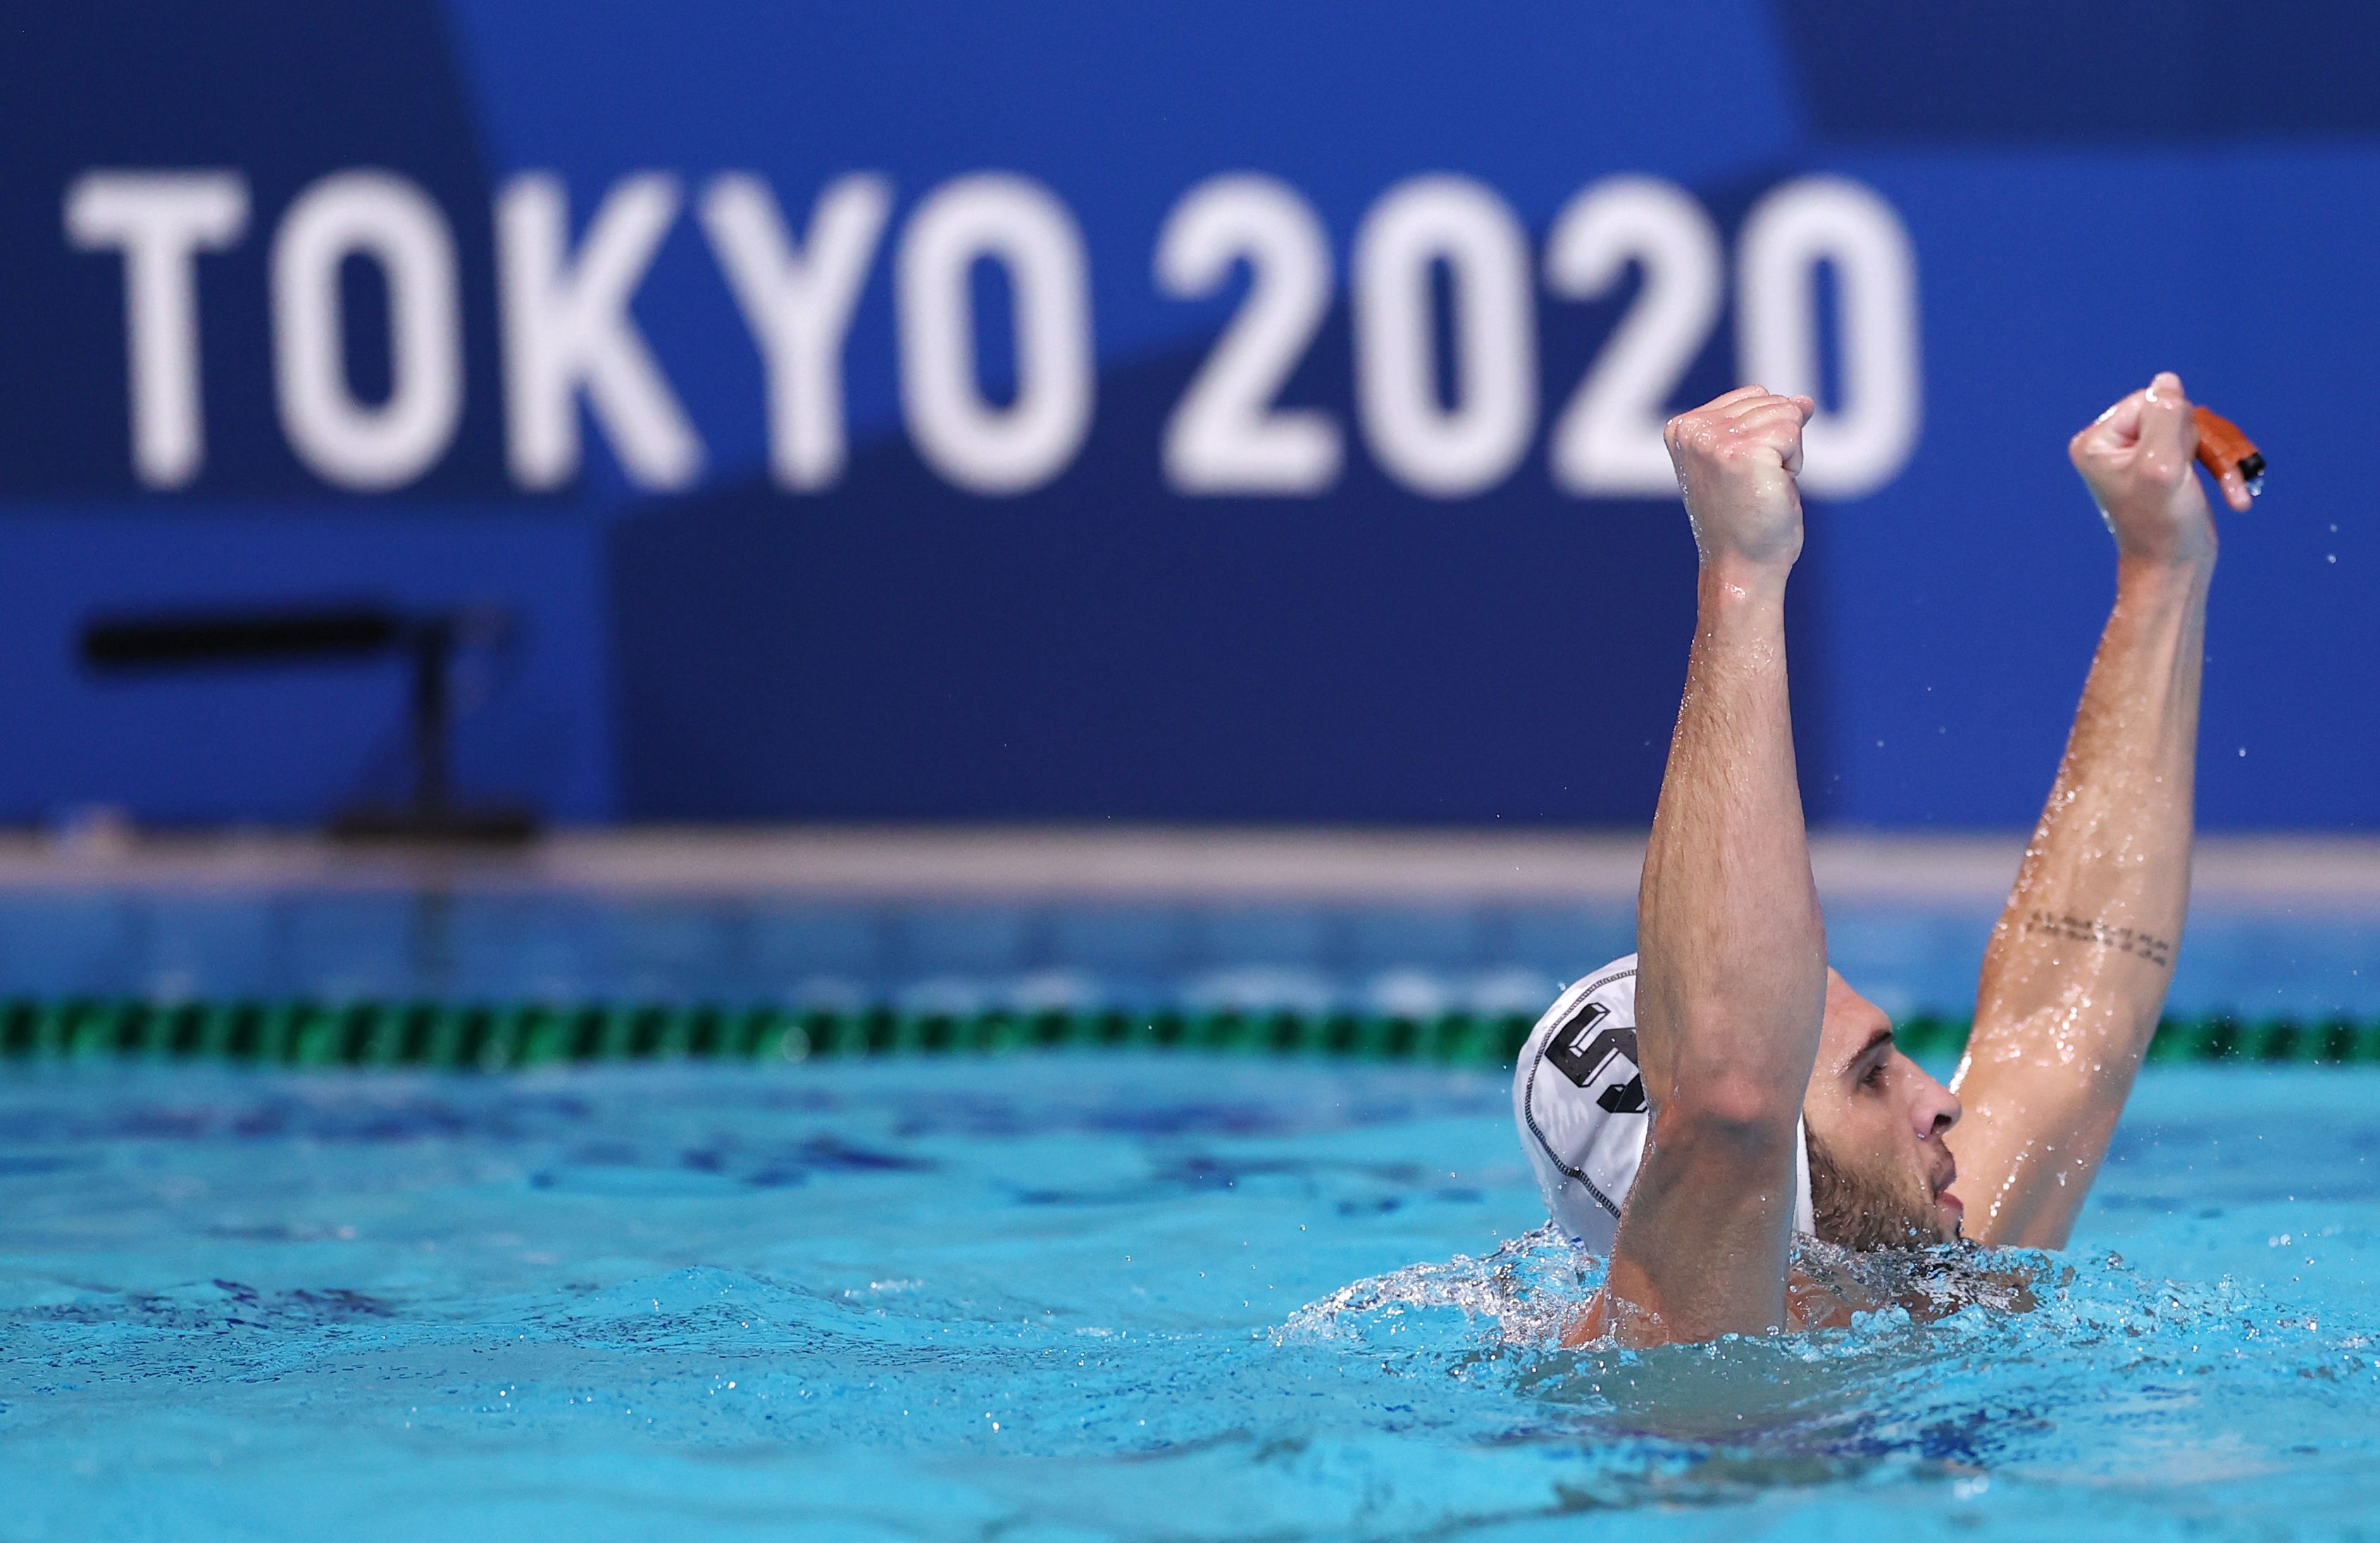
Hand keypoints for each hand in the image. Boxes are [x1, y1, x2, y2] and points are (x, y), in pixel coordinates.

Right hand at [1664, 387, 1817, 573]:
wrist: (1742, 566)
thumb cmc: (1745, 522)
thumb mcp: (1748, 460)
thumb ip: (1765, 423)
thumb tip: (1804, 401)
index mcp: (1682, 429)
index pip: (1753, 396)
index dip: (1765, 434)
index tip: (1743, 474)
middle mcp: (1693, 431)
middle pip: (1771, 400)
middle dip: (1778, 442)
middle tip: (1755, 485)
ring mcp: (1716, 440)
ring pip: (1785, 413)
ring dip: (1787, 453)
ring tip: (1762, 488)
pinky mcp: (1745, 452)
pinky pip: (1793, 431)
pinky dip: (1794, 463)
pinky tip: (1773, 489)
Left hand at [2068, 371, 2223, 570]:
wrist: (2175, 569)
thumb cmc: (2163, 524)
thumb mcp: (2162, 464)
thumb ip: (2164, 417)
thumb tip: (2165, 381)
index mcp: (2096, 441)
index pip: (2149, 401)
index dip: (2174, 427)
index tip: (2171, 466)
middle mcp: (2113, 445)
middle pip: (2174, 412)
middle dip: (2199, 444)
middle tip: (2191, 481)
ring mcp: (2140, 455)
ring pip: (2195, 429)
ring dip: (2220, 459)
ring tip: (2232, 493)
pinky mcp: (2166, 466)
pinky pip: (2203, 447)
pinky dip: (2223, 470)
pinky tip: (2235, 498)